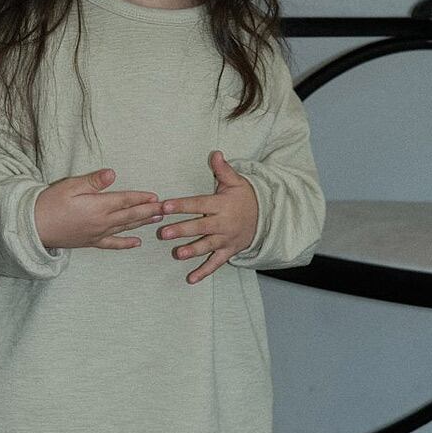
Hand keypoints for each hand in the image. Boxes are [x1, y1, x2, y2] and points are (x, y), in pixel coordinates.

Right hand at [35, 168, 164, 249]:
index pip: (125, 201)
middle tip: (166, 209)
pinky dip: (126, 244)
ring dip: (142, 223)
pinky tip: (136, 243)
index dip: (142, 198)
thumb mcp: (70, 186)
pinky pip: (112, 244)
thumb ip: (93, 181)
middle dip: (149, 211)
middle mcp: (101, 222)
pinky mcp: (90, 242)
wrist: (33, 227)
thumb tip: (112, 174)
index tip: (156, 197)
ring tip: (157, 219)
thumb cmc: (49, 203)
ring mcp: (97, 234)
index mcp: (98, 206)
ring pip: (125, 228)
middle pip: (130, 216)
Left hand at [156, 151, 257, 283]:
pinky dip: (204, 272)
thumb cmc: (245, 197)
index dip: (182, 205)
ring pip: (207, 246)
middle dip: (182, 230)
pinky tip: (190, 279)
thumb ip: (223, 170)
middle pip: (200, 227)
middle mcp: (223, 223)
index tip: (165, 206)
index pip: (198, 204)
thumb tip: (215, 153)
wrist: (267, 217)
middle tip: (164, 233)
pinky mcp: (228, 251)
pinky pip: (216, 263)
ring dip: (192, 251)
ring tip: (177, 254)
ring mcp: (226, 239)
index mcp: (221, 205)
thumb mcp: (236, 181)